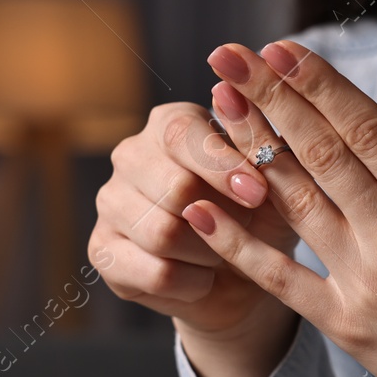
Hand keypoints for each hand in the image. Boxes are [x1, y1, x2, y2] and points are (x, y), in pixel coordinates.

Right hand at [88, 100, 301, 376]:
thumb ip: (253, 137)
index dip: (221, 166)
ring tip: (225, 253)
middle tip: (247, 231)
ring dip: (210, 253)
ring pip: (162, 234)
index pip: (180, 134)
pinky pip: (155, 273)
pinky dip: (193, 284)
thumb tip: (229, 92)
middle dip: (223, 218)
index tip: (258, 194)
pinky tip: (203, 277)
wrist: (245, 278)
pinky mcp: (103, 251)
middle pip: (172, 187)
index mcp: (170, 124)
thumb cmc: (261, 216)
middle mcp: (131, 156)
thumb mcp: (273, 179)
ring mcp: (110, 203)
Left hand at [185, 40, 376, 376]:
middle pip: (321, 154)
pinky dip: (240, 247)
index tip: (281, 49)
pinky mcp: (345, 327)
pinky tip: (203, 211)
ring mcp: (365, 284)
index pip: (368, 129)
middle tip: (229, 56)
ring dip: (251, 151)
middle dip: (271, 99)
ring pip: (296, 203)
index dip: (320, 85)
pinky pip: (283, 281)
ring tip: (216, 106)